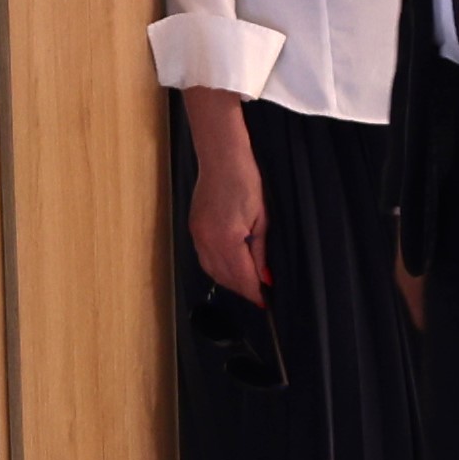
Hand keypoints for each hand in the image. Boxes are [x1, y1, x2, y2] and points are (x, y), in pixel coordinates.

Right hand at [181, 87, 267, 303]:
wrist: (222, 158)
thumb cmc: (246, 181)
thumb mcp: (262, 219)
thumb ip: (260, 251)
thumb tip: (265, 277)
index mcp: (227, 239)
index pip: (242, 277)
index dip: (254, 292)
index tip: (265, 301)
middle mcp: (208, 241)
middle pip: (225, 278)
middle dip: (243, 289)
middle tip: (259, 294)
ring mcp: (197, 235)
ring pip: (212, 271)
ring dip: (229, 281)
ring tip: (247, 283)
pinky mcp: (194, 228)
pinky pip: (204, 258)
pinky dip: (217, 268)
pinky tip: (229, 267)